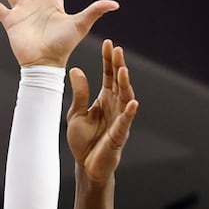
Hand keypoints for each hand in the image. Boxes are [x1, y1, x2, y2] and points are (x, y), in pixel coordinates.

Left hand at [65, 40, 137, 182]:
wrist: (85, 165)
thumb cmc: (83, 140)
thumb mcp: (75, 113)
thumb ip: (79, 93)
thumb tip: (75, 70)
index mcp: (104, 99)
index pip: (108, 75)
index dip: (109, 60)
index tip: (109, 43)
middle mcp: (114, 106)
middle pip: (118, 83)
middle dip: (118, 66)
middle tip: (117, 50)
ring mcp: (119, 120)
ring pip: (125, 98)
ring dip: (125, 84)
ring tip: (123, 70)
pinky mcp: (120, 135)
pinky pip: (126, 122)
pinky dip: (130, 112)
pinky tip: (132, 102)